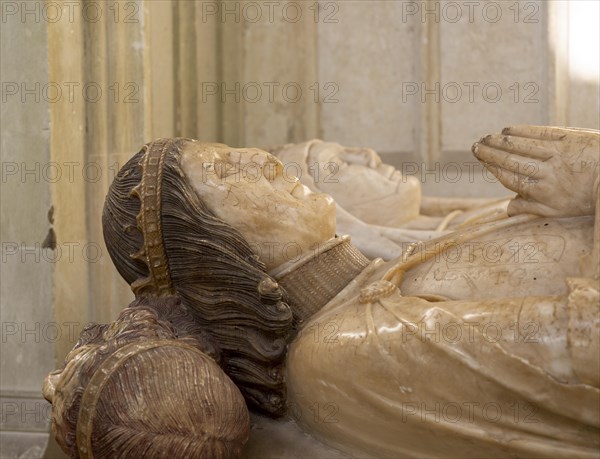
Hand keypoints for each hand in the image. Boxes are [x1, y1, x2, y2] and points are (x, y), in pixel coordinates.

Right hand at [472, 125, 598, 216]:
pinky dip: (521, 131)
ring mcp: (557, 154)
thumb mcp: (559, 211)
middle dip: (490, 153)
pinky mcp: (568, 138)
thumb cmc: (588, 198)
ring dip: (500, 141)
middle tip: (476, 146)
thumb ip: (531, 208)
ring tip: (487, 137)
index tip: (481, 160)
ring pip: (521, 146)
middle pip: (510, 161)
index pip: (509, 178)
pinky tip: (509, 129)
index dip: (492, 168)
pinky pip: (539, 133)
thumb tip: (507, 209)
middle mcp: (546, 173)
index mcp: (542, 192)